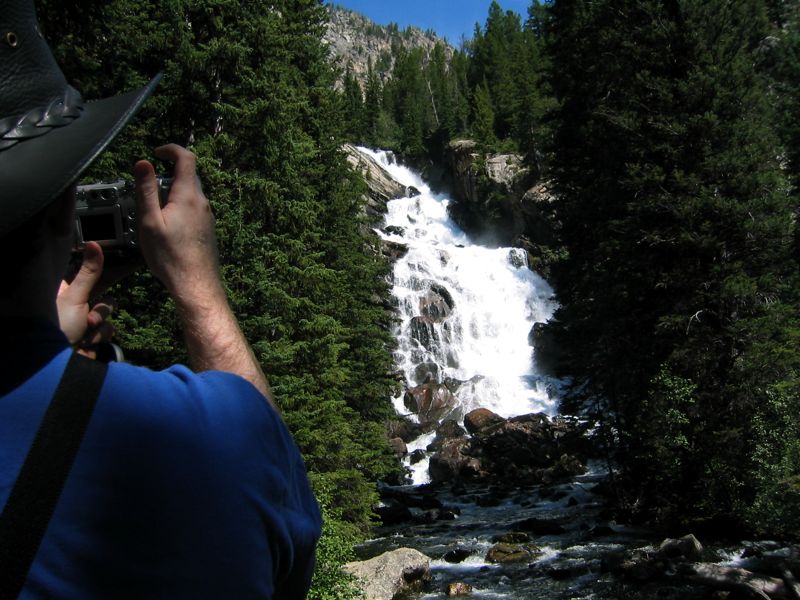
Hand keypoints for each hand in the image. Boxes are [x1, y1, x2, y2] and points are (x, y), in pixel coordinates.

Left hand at [57, 241, 114, 347]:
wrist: (59, 364)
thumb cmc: (57, 328)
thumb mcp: (74, 297)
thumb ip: (89, 272)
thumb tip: (95, 244)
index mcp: (64, 292)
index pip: (87, 277)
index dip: (98, 277)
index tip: (109, 275)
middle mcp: (74, 306)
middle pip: (103, 297)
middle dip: (99, 310)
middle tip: (86, 317)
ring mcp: (83, 323)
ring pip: (107, 315)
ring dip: (99, 326)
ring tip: (84, 334)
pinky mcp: (92, 337)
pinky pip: (107, 331)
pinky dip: (99, 338)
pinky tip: (85, 344)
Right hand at [134, 144, 222, 304]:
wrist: (196, 284)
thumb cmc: (170, 256)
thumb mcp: (149, 221)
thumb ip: (147, 190)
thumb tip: (144, 163)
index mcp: (189, 196)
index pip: (186, 158)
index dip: (171, 149)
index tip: (157, 153)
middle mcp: (203, 203)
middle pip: (188, 176)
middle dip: (168, 174)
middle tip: (148, 188)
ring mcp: (208, 217)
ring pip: (191, 194)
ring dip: (172, 194)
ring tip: (154, 213)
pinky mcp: (207, 229)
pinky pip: (194, 210)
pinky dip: (179, 208)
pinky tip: (166, 228)